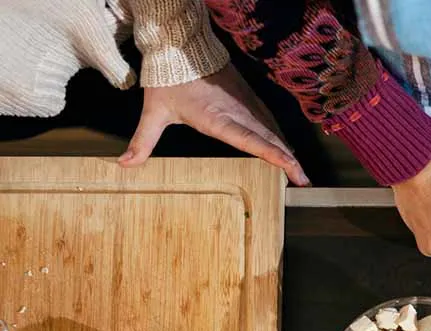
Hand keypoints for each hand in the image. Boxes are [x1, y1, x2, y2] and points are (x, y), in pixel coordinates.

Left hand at [119, 65, 308, 184]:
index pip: (253, 140)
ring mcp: (247, 104)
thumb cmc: (169, 80)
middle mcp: (239, 113)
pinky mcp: (248, 98)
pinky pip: (269, 121)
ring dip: (287, 150)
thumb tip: (124, 165)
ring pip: (273, 130)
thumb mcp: (154, 111)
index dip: (275, 155)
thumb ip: (142, 141)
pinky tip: (283, 147)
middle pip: (271, 139)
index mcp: (219, 119)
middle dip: (290, 161)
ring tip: (298, 171)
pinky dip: (279, 137)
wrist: (182, 46)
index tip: (293, 169)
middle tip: (303, 181)